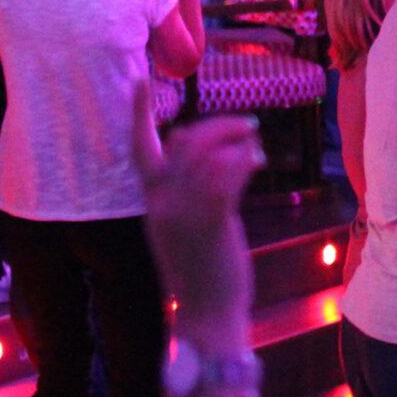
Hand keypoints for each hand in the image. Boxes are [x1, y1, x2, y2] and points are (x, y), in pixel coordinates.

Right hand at [142, 116, 261, 332]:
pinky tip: (257, 162)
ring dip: (239, 139)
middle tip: (247, 125)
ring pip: (210, 152)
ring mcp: (185, 212)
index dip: (139, 115)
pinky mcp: (212, 221)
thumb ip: (189, 190)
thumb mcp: (185, 225)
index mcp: (153, 203)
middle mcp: (163, 204)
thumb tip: (206, 152)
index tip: (141, 81)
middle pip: (186, 140)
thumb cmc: (203, 269)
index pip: (140, 150)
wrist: (208, 315)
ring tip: (254, 146)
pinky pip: (229, 173)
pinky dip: (246, 159)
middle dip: (219, 125)